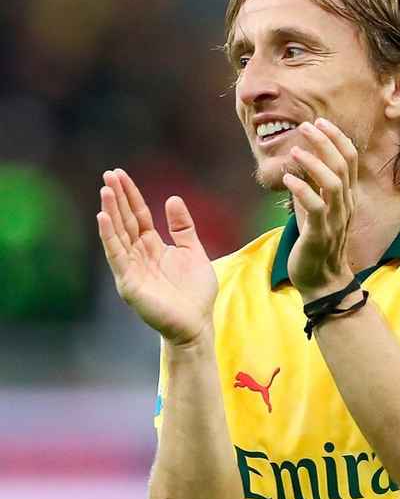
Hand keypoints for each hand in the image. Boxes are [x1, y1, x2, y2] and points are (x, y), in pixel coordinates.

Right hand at [97, 168, 217, 346]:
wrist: (197, 324)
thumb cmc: (196, 293)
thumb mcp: (193, 252)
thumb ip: (183, 228)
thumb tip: (173, 199)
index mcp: (153, 247)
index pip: (138, 216)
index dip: (130, 195)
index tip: (120, 174)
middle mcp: (138, 255)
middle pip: (125, 221)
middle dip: (117, 198)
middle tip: (108, 174)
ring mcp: (132, 269)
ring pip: (118, 235)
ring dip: (110, 212)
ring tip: (106, 189)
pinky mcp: (129, 283)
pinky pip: (117, 256)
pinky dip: (109, 237)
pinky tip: (103, 218)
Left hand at [283, 119, 357, 299]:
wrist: (323, 281)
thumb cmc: (319, 244)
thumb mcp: (321, 210)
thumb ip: (317, 187)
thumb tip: (304, 160)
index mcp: (347, 198)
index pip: (350, 160)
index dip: (337, 138)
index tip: (320, 121)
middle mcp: (345, 206)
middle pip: (342, 165)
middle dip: (325, 142)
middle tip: (306, 125)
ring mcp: (334, 221)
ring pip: (333, 184)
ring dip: (314, 163)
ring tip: (296, 148)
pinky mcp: (319, 235)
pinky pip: (315, 208)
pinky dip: (302, 190)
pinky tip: (288, 179)